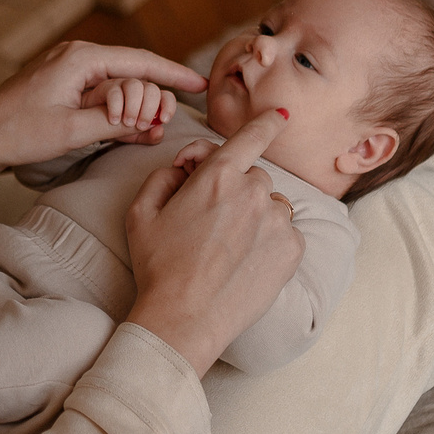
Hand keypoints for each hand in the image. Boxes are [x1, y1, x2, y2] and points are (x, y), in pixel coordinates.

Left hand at [0, 40, 206, 181]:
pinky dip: (118, 112)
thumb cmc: (17, 133)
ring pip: (119, 86)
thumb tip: (149, 118)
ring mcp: (70, 71)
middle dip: (150, 100)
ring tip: (147, 132)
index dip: (173, 73)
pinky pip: (102, 95)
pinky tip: (132, 130)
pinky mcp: (64, 88)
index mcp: (81, 59)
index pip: (140, 61)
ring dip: (134, 110)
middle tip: (156, 129)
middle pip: (132, 73)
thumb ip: (116, 122)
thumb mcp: (73, 130)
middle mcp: (78, 57)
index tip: (201, 84)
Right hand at [83, 77, 174, 141]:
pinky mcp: (104, 87)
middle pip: (152, 89)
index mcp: (147, 99)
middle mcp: (136, 89)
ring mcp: (120, 85)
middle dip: (149, 109)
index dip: (168, 106)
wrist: (84, 125)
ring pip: (135, 85)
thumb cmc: (110, 127)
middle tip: (140, 125)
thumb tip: (159, 131)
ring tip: (126, 122)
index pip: (166, 96)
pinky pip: (114, 90)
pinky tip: (113, 120)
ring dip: (133, 106)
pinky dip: (116, 106)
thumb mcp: (130, 136)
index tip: (164, 120)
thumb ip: (146, 136)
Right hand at [124, 109, 305, 375]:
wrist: (184, 319)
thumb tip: (186, 167)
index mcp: (218, 176)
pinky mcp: (292, 250)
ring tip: (229, 248)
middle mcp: (253, 192)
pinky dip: (270, 242)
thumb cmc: (158, 266)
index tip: (280, 115)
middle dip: (236, 191)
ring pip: (272, 206)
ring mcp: (276, 222)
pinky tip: (245, 262)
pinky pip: (286, 233)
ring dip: (256, 217)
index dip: (266, 122)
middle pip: (254, 177)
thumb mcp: (141, 212)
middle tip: (212, 221)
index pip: (250, 137)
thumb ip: (164, 175)